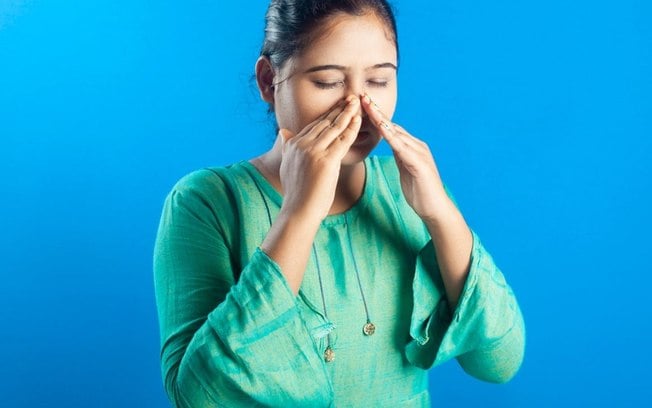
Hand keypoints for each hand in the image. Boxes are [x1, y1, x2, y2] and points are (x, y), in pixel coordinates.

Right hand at [279, 95, 361, 220]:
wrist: (298, 210)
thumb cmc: (297, 193)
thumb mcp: (287, 166)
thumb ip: (286, 147)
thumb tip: (283, 132)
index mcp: (293, 144)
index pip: (314, 124)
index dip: (327, 114)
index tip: (338, 105)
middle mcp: (301, 144)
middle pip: (324, 122)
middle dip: (339, 109)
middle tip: (350, 97)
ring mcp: (313, 151)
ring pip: (334, 128)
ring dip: (347, 113)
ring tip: (356, 102)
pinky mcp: (325, 160)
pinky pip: (342, 140)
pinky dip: (351, 128)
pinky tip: (358, 119)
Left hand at [360, 93, 448, 222]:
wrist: (435, 209)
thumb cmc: (420, 193)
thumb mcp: (406, 170)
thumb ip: (400, 156)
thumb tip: (391, 146)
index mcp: (411, 148)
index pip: (390, 129)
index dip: (376, 117)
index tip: (362, 105)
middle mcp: (417, 146)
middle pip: (393, 126)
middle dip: (376, 112)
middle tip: (362, 96)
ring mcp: (420, 154)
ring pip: (397, 133)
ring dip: (381, 120)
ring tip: (368, 107)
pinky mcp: (420, 164)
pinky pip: (403, 149)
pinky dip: (392, 138)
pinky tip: (382, 130)